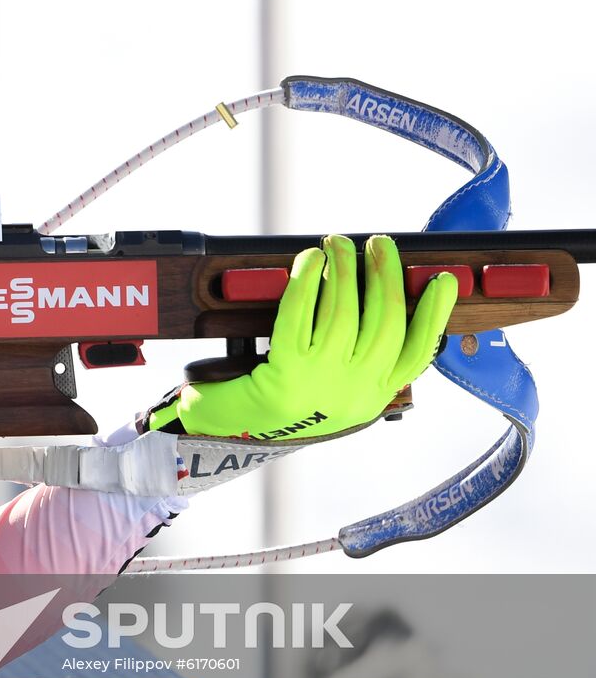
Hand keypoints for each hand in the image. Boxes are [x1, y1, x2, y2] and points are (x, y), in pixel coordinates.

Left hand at [148, 234, 457, 439]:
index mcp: (371, 397)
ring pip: (344, 314)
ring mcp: (320, 382)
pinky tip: (307, 261)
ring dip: (344, 271)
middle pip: (384, 324)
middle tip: (378, 244)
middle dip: (385, 276)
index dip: (435, 316)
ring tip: (339, 245)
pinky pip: (299, 317)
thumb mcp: (335, 389)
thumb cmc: (284, 402)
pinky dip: (305, 282)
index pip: (416, 356)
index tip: (443, 282)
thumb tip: (381, 294)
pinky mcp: (283, 373)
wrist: (234, 433)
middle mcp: (353, 392)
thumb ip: (361, 355)